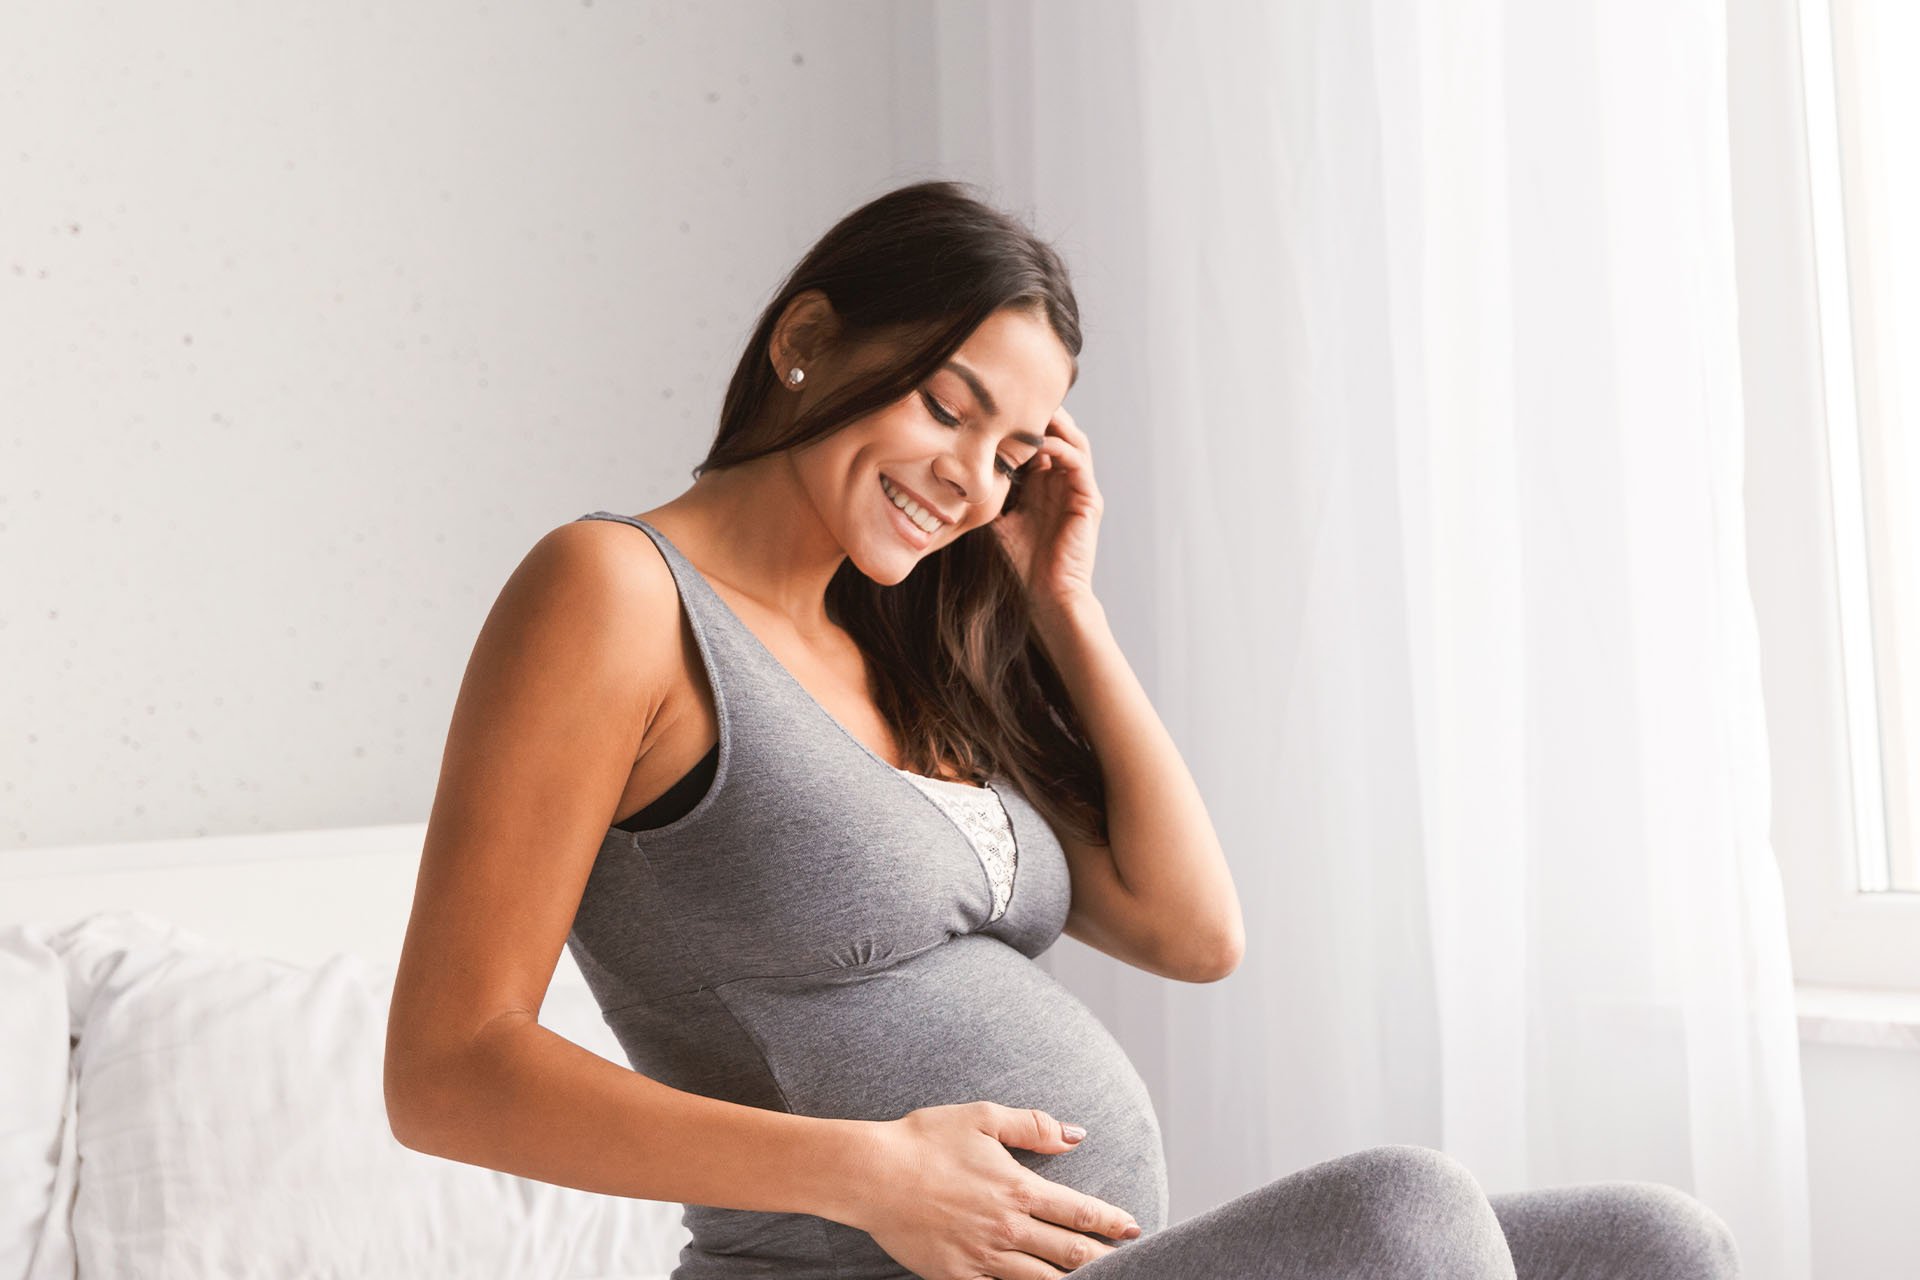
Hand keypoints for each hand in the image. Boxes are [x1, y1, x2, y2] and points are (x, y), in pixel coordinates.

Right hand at [841, 1101, 1142, 1278]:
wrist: (872, 1175)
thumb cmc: (925, 1140)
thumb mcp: (982, 1118)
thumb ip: (1033, 1126)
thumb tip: (1076, 1135)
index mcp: (1018, 1188)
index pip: (1079, 1212)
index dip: (1111, 1222)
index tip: (1133, 1228)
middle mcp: (1007, 1228)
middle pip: (1070, 1254)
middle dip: (1104, 1259)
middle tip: (1129, 1262)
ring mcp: (983, 1257)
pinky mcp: (958, 1276)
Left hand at [989, 407, 1101, 616]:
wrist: (1047, 596)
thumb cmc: (1022, 564)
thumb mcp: (998, 520)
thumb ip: (989, 494)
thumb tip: (957, 474)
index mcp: (1044, 484)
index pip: (1036, 441)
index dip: (1020, 424)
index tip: (995, 407)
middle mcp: (1063, 481)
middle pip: (1059, 433)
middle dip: (1040, 414)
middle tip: (1015, 396)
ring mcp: (1079, 489)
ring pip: (1073, 440)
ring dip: (1054, 423)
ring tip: (1033, 408)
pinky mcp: (1089, 499)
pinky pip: (1078, 462)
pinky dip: (1061, 447)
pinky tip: (1039, 442)